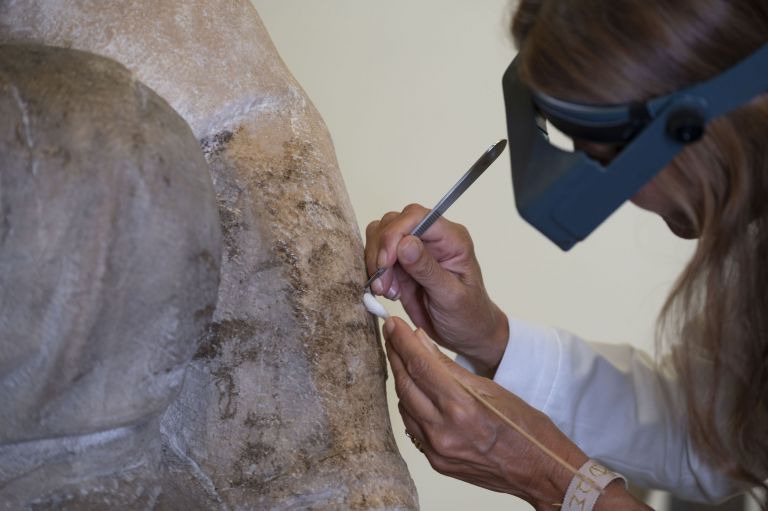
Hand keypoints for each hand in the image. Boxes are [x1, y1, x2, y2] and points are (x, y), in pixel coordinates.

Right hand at [365, 204, 507, 373]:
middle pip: (394, 223)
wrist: (467, 334)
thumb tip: (405, 243)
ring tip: (387, 290)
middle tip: (384, 283)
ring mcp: (415, 249)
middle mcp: (432, 238)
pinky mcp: (402, 263)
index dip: (395, 234)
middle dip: (382, 252)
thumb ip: (428, 269)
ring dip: (376, 263)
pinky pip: (378, 256)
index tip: (385, 262)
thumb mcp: (451, 297)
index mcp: (452, 239)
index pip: (416, 217)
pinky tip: (388, 292)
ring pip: (381, 236)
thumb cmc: (469, 316)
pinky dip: (376, 273)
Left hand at [383, 317, 650, 510]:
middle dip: (395, 355)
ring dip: (400, 379)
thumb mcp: (491, 388)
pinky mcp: (436, 462)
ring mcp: (437, 450)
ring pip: (404, 405)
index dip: (402, 341)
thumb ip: (450, 366)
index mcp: (461, 407)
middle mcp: (443, 431)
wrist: (539, 471)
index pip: (420, 365)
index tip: (393, 324)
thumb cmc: (525, 427)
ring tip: (400, 357)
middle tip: (391, 334)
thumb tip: (422, 342)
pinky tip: (412, 390)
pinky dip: (409, 404)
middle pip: (405, 384)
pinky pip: (411, 427)